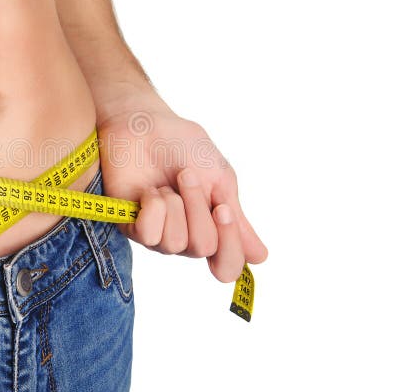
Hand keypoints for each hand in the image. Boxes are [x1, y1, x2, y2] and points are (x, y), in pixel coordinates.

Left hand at [98, 106, 267, 281]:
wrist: (146, 125)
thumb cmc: (184, 147)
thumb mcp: (220, 180)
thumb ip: (237, 220)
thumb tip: (261, 258)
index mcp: (212, 228)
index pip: (227, 266)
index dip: (229, 242)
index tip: (221, 207)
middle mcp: (186, 237)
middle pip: (203, 247)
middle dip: (197, 207)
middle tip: (186, 176)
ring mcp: (158, 234)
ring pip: (175, 242)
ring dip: (174, 204)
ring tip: (166, 183)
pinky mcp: (132, 226)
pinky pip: (149, 234)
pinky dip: (153, 207)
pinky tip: (149, 191)